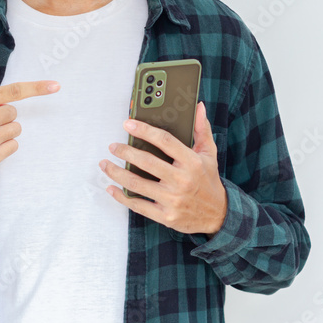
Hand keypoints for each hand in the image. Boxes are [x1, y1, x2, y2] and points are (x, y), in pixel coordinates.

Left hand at [99, 101, 227, 236]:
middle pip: (146, 162)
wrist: (217, 215)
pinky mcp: (165, 216)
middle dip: (125, 152)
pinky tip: (112, 188)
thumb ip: (202, 129)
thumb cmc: (209, 180)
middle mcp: (182, 181)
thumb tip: (198, 107)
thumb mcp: (209, 153)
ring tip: (105, 164)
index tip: (128, 124)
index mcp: (192, 162)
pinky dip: (121, 196)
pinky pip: (138, 205)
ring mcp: (172, 200)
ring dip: (116, 173)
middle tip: (113, 146)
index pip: (165, 141)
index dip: (144, 130)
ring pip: (137, 184)